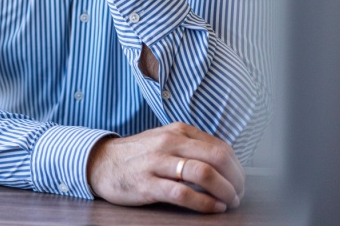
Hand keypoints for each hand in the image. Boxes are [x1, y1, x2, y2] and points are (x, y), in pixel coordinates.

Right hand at [87, 122, 244, 212]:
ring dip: (224, 191)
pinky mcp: (146, 184)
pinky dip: (204, 203)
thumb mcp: (165, 140)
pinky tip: (212, 209)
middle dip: (235, 180)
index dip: (237, 168)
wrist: (100, 162)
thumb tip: (225, 163)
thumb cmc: (137, 155)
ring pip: (203, 173)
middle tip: (239, 195)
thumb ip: (191, 146)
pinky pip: (182, 193)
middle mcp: (169, 142)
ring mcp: (157, 162)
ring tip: (229, 203)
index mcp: (178, 131)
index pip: (220, 147)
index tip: (240, 183)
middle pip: (217, 158)